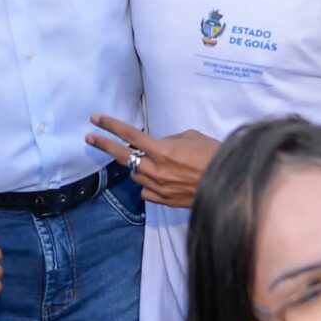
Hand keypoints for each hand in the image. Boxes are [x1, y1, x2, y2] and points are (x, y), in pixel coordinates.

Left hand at [86, 115, 216, 208]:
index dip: (110, 125)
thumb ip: (168, 140)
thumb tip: (157, 144)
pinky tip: (157, 179)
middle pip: (121, 155)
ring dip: (136, 166)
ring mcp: (158, 187)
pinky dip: (147, 183)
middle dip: (104, 145)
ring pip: (134, 175)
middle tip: (90, 138)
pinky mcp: (164, 200)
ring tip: (149, 161)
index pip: (129, 134)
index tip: (96, 119)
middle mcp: (156, 169)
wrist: (230, 184)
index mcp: (162, 149)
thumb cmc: (214, 156)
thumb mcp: (192, 138)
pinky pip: (145, 191)